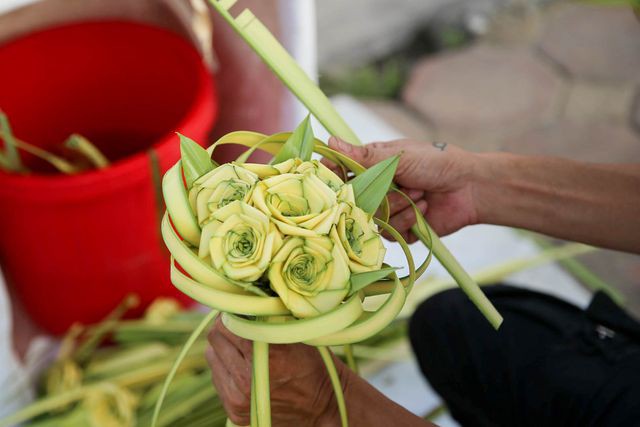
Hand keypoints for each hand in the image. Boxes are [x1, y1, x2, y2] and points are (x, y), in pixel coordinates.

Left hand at [206, 317, 345, 425]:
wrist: (322, 404)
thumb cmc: (313, 363)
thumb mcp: (296, 335)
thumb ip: (268, 319)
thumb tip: (246, 296)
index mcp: (265, 357)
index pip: (229, 324)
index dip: (232, 313)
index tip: (239, 309)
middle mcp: (247, 380)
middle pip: (215, 338)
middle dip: (225, 327)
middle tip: (238, 323)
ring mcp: (238, 398)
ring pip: (212, 357)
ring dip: (224, 348)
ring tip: (242, 346)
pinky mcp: (234, 410)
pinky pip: (216, 377)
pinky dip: (226, 367)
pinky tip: (244, 365)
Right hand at [324, 137, 479, 239]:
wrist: (470, 187)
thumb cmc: (437, 162)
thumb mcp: (399, 157)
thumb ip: (363, 156)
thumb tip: (330, 141)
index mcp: (371, 164)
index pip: (338, 171)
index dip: (332, 176)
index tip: (334, 179)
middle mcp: (375, 187)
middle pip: (354, 200)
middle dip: (379, 194)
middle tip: (399, 184)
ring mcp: (386, 209)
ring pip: (372, 218)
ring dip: (398, 206)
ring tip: (419, 194)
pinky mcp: (399, 228)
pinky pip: (389, 233)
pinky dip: (407, 221)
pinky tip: (423, 210)